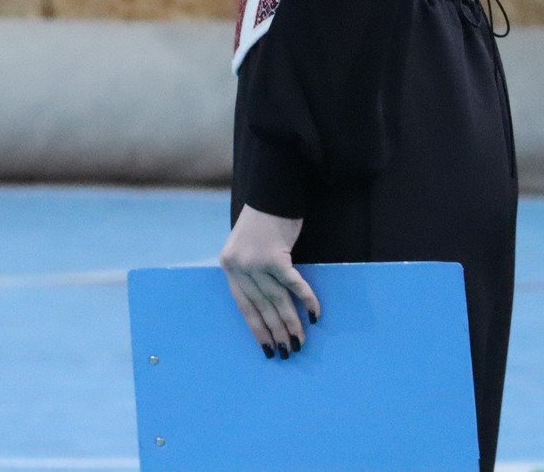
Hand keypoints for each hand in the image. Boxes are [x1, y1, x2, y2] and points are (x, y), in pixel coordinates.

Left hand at [218, 206, 319, 359]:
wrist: (273, 192)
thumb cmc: (263, 220)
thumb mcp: (247, 246)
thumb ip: (250, 271)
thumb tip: (265, 302)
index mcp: (229, 267)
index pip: (244, 306)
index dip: (257, 329)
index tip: (267, 348)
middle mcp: (239, 267)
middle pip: (261, 307)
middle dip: (275, 332)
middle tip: (287, 351)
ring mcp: (256, 262)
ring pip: (277, 300)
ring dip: (291, 323)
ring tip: (300, 341)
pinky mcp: (275, 256)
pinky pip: (293, 284)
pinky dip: (305, 300)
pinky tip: (314, 315)